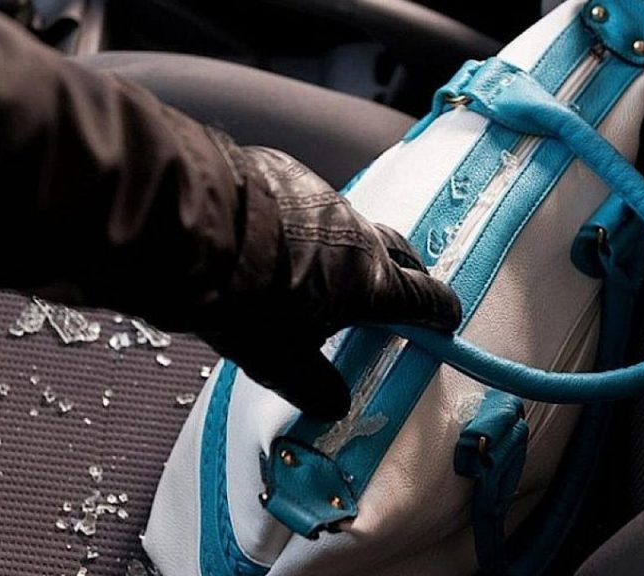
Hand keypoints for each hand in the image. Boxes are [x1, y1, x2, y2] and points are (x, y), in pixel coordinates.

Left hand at [198, 136, 461, 420]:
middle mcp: (357, 236)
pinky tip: (280, 244)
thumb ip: (314, 386)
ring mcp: (325, 201)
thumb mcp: (281, 361)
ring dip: (349, 251)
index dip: (438, 311)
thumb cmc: (244, 300)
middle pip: (399, 254)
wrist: (197, 233)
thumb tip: (332, 404)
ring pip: (351, 229)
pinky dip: (308, 227)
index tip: (446, 318)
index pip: (422, 298)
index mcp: (369, 283)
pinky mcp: (289, 176)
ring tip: (324, 273)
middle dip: (407, 274)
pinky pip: (311, 205)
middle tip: (402, 293)